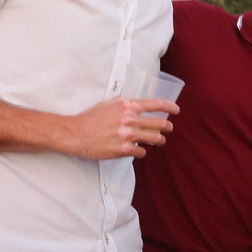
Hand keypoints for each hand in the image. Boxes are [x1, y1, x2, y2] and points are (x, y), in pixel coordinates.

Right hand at [59, 98, 175, 158]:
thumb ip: (123, 101)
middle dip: (167, 126)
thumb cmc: (89, 118)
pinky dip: (142, 151)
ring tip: (158, 141)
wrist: (74, 134)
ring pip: (155, 138)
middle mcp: (130, 119)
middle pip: (160, 124)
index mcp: (127, 106)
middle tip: (168, 128)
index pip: (156, 104)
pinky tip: (138, 150)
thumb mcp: (107, 104)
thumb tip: (134, 99)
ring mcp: (128, 135)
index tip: (176, 110)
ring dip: (159, 140)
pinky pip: (142, 151)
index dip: (170, 107)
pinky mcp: (124, 149)